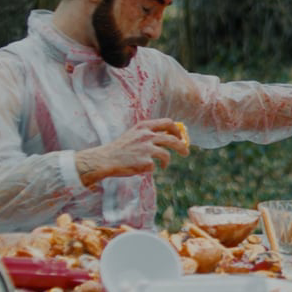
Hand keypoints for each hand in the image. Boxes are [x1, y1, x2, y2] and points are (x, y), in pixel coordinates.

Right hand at [75, 118, 189, 185]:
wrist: (105, 160)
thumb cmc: (120, 148)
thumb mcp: (134, 134)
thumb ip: (149, 134)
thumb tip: (170, 136)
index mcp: (144, 126)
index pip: (168, 123)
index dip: (177, 130)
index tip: (180, 137)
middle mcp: (147, 135)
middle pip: (173, 139)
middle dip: (182, 147)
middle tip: (186, 153)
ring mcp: (146, 148)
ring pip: (167, 154)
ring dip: (167, 161)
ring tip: (163, 165)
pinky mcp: (145, 161)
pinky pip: (155, 166)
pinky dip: (153, 168)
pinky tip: (144, 168)